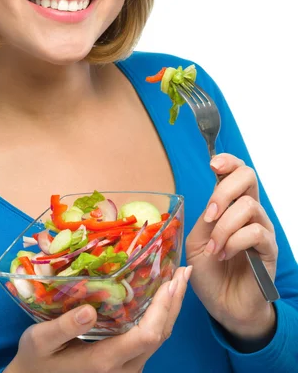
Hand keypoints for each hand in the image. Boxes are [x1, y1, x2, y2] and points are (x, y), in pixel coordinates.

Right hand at [4, 266, 191, 372]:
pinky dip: (160, 317)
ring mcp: (126, 371)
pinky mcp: (125, 367)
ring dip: (171, 309)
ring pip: (158, 340)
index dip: (163, 308)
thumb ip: (63, 328)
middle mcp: (123, 370)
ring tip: (178, 279)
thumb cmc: (35, 361)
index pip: (147, 334)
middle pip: (160, 336)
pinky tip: (161, 298)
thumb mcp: (39, 342)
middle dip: (175, 302)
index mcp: (104, 361)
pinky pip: (150, 341)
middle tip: (183, 271)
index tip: (170, 281)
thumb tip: (90, 310)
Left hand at [185, 153, 277, 339]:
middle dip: (224, 191)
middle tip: (210, 215)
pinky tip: (224, 254)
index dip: (228, 161)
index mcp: (231, 205)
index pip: (237, 172)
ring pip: (249, 206)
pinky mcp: (269, 250)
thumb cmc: (210, 271)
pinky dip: (234, 241)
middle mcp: (249, 212)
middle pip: (248, 177)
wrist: (223, 305)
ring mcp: (261, 229)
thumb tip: (212, 204)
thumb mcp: (197, 241)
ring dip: (224, 226)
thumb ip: (205, 219)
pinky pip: (255, 233)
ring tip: (214, 248)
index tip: (213, 164)